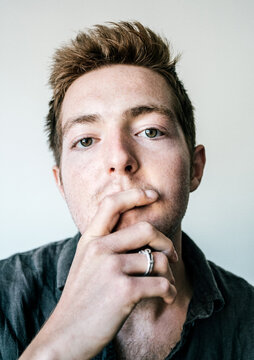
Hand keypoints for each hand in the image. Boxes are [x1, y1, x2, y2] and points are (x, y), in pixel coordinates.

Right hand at [20, 188, 177, 359]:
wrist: (66, 336)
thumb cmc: (81, 300)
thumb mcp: (85, 264)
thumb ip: (105, 245)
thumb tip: (141, 235)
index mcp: (90, 240)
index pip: (112, 204)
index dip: (135, 194)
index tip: (153, 195)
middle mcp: (99, 249)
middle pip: (146, 229)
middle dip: (165, 242)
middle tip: (172, 256)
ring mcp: (111, 268)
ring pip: (159, 260)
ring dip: (170, 274)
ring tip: (167, 287)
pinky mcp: (124, 290)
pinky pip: (162, 283)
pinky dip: (170, 292)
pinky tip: (166, 298)